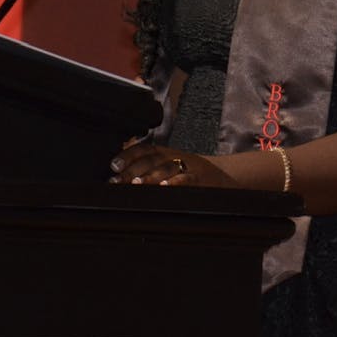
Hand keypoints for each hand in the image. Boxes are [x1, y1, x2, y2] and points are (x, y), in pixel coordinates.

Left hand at [109, 142, 235, 186]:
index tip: (113, 165)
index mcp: (165, 152)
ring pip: (166, 168)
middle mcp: (174, 156)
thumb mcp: (169, 164)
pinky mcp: (199, 177)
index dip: (127, 155)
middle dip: (132, 170)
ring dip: (150, 176)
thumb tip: (120, 170)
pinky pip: (186, 178)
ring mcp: (187, 166)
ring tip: (135, 184)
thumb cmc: (189, 172)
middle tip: (117, 180)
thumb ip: (148, 165)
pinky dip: (176, 182)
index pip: (143, 149)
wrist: (223, 175)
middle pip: (151, 160)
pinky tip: (164, 186)